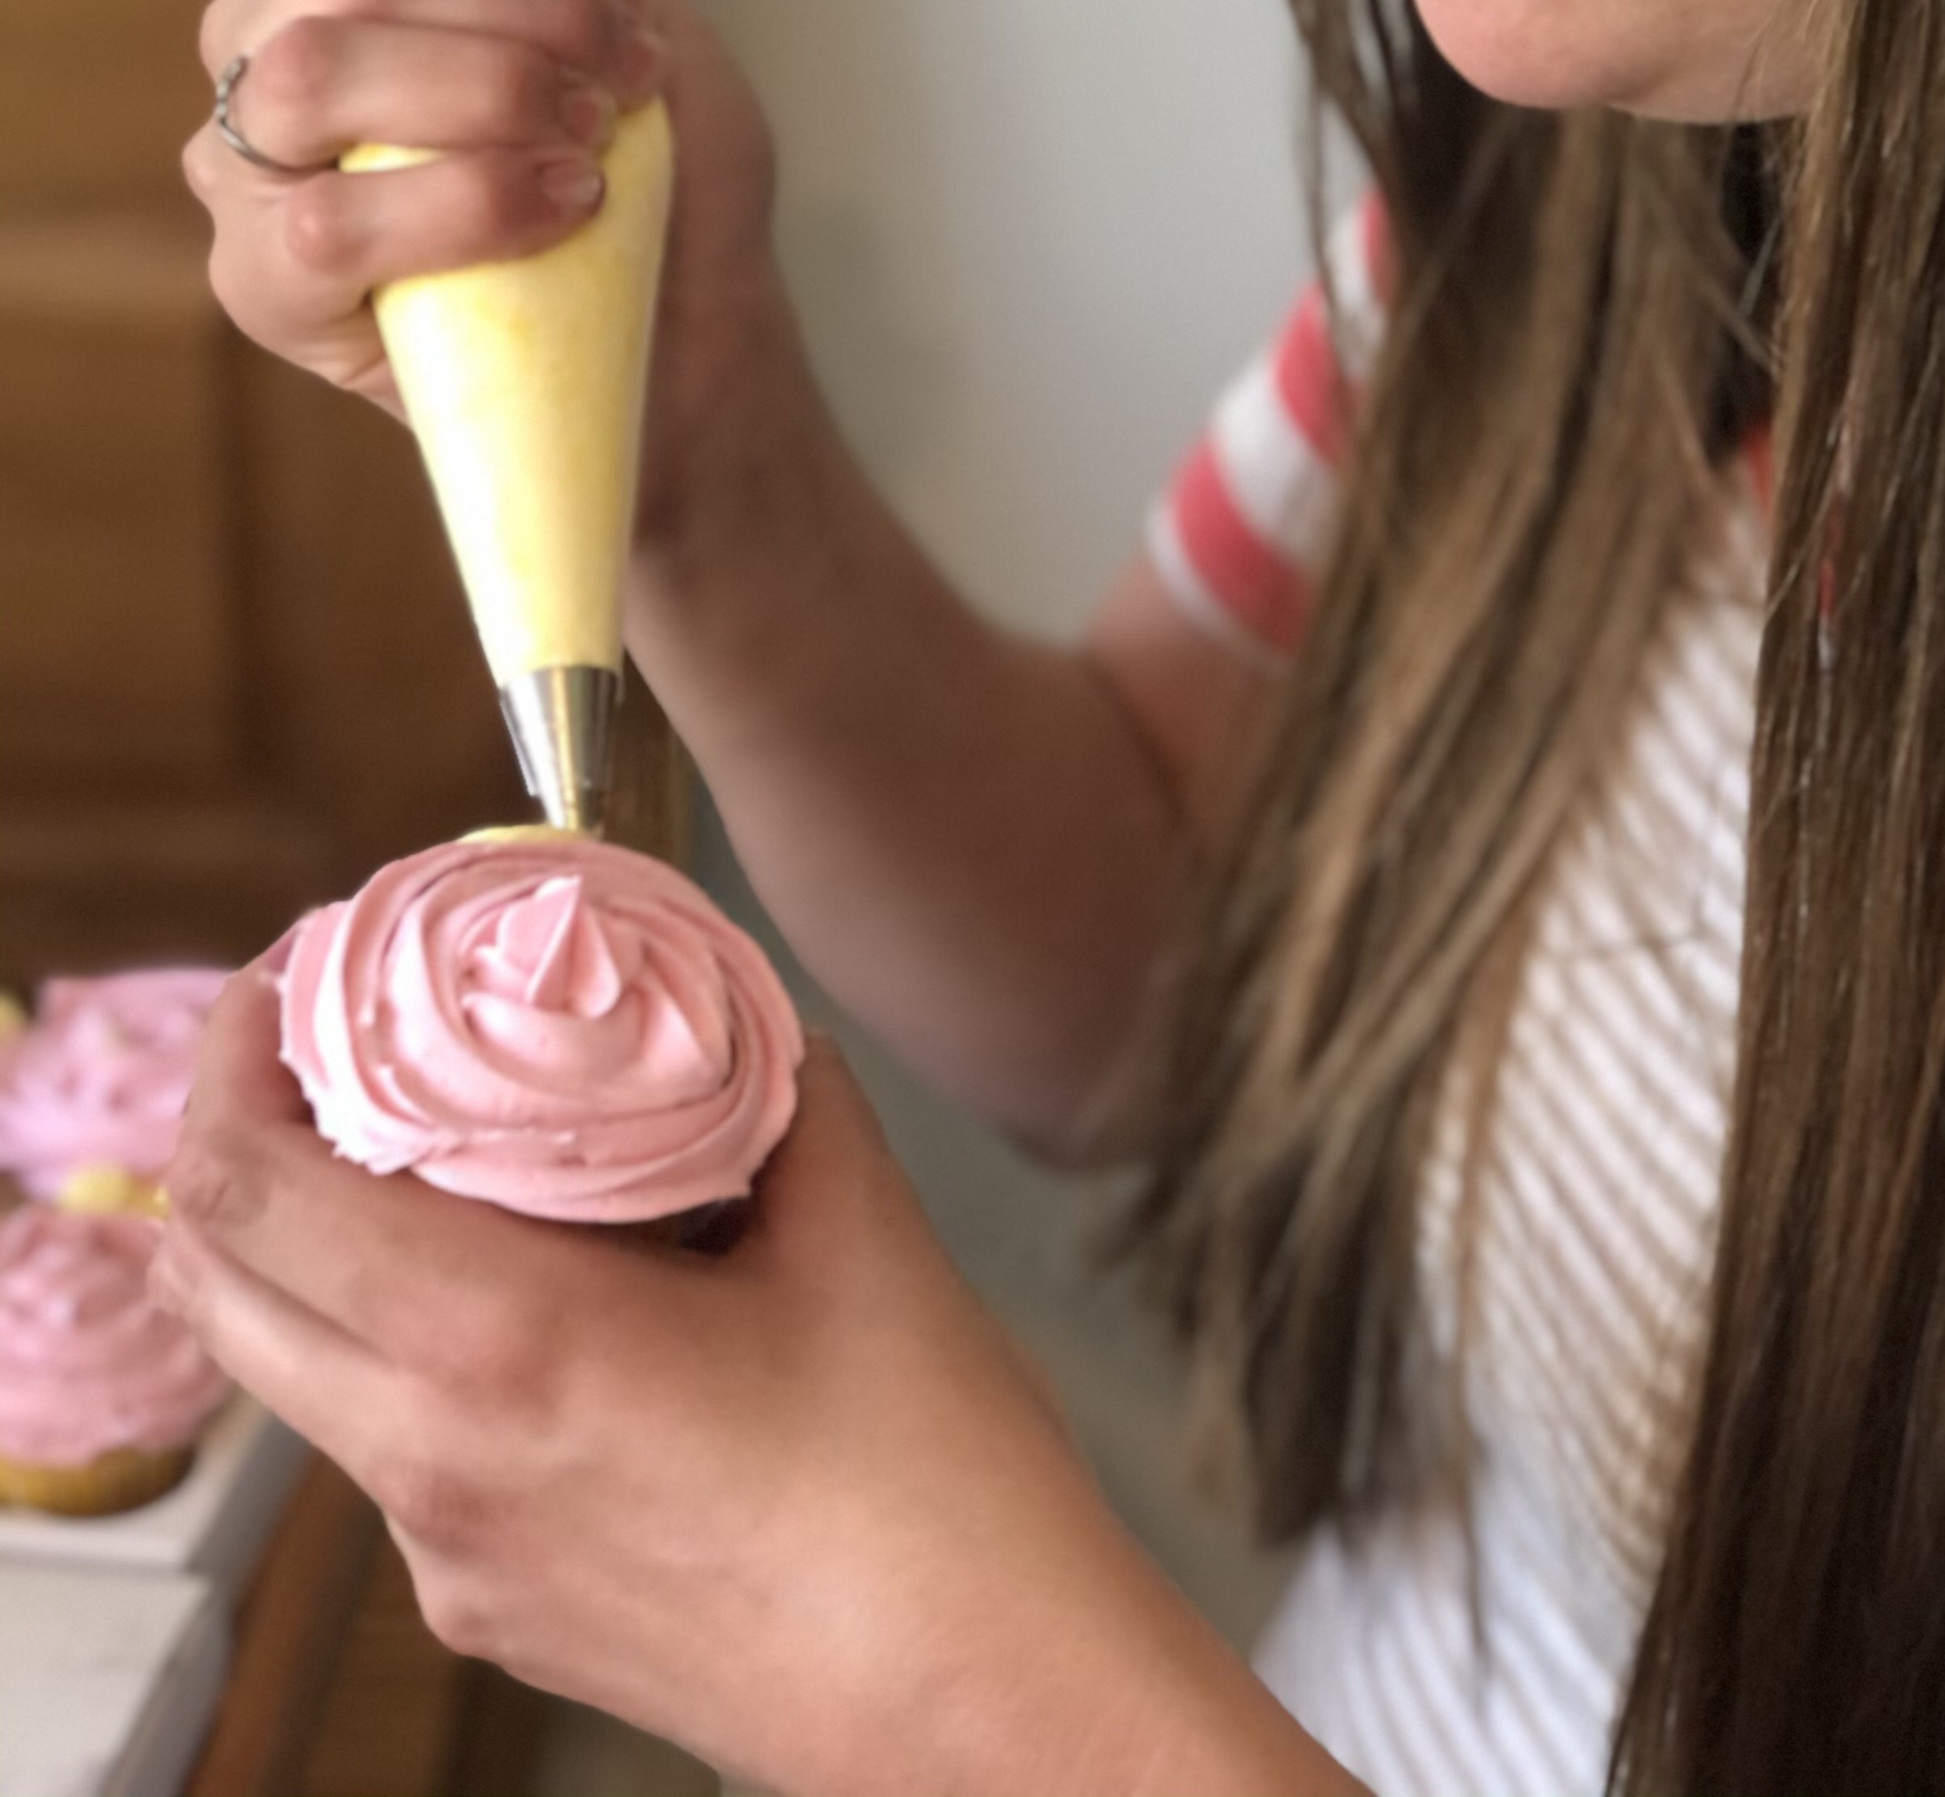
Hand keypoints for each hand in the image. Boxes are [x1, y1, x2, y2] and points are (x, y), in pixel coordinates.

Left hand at [155, 972, 1348, 1796]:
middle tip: (330, 1052)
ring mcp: (448, 1556)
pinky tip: (538, 1311)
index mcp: (500, 1343)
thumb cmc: (929, 1483)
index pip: (248, 1193)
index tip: (285, 981)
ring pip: (300, 1376)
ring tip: (429, 1163)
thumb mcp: (860, 1230)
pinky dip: (407, 1355)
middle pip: (222, 1286)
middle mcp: (433, 1458)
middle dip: (238, 1148)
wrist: (979, 1708)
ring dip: (316, 1255)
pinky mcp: (492, 1615)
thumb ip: (775, 1091)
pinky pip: (397, 1457)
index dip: (230, 1062)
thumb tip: (730, 1011)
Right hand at [186, 0, 779, 456]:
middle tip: (625, 75)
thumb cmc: (645, 156)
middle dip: (534, 4)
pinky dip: (470, 202)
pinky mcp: (262, 286)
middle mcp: (264, 34)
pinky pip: (331, 222)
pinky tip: (561, 205)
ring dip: (496, 94)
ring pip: (322, 69)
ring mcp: (246, 161)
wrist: (689, 330)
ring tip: (590, 141)